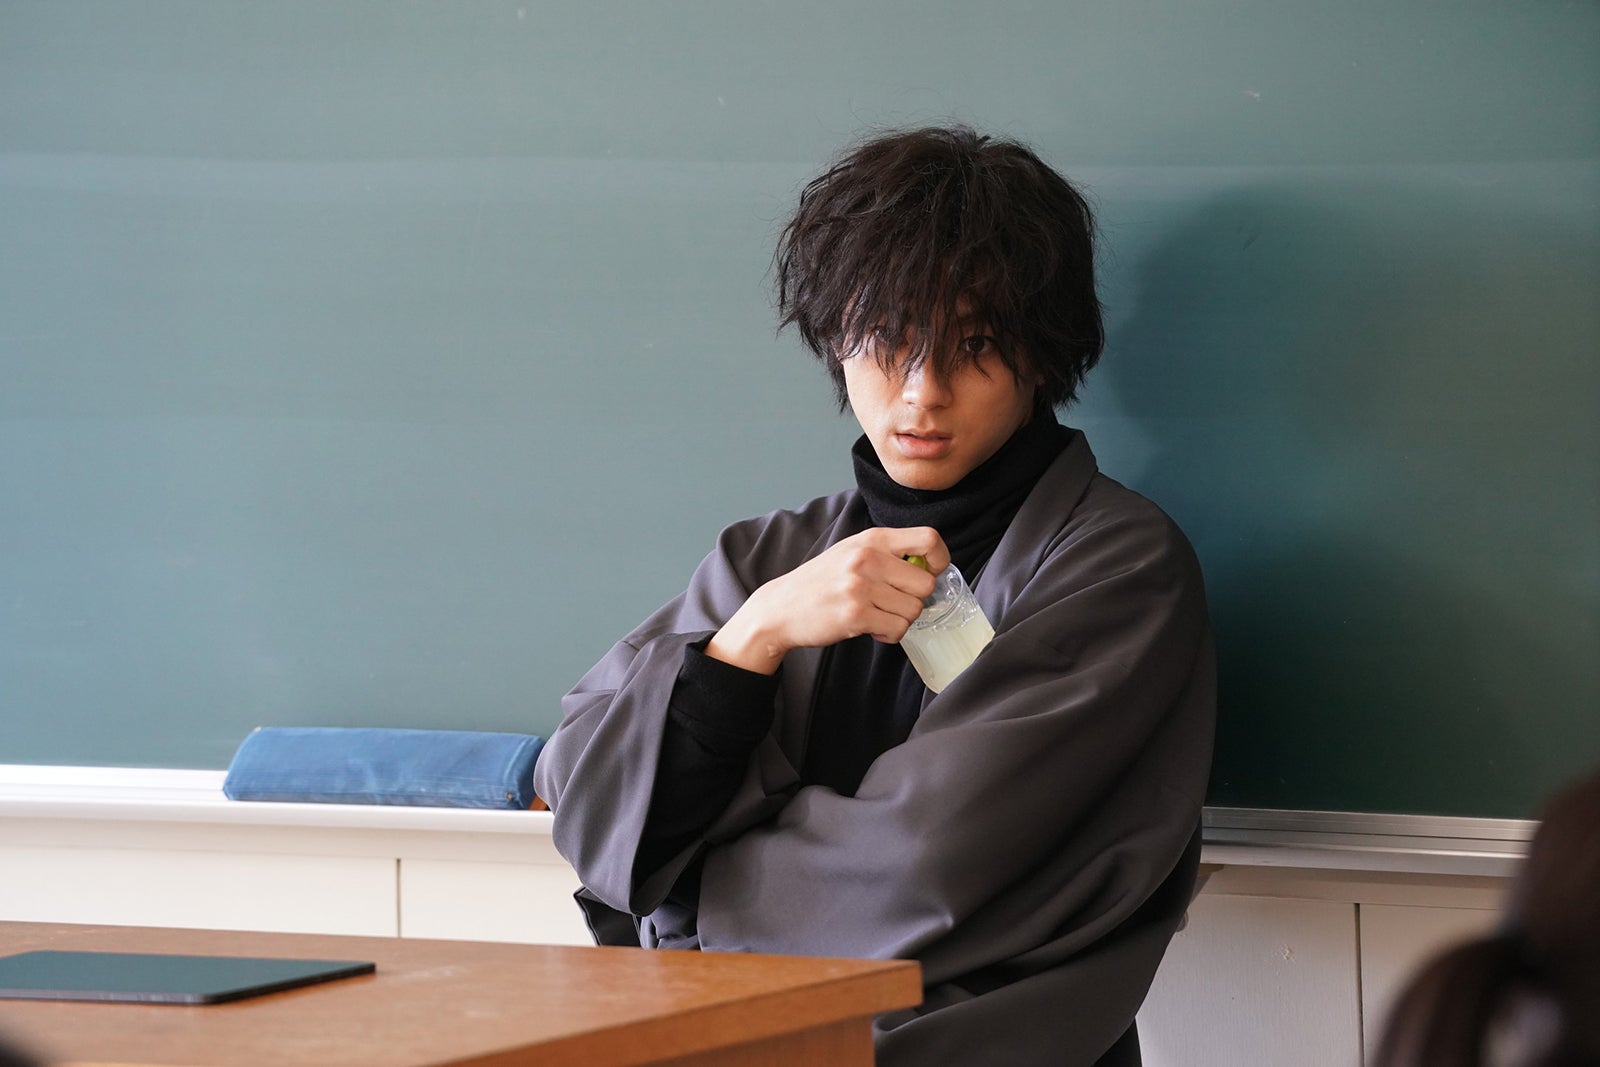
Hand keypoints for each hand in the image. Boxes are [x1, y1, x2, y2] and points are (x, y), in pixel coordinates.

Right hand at [705, 527, 949, 673]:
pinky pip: (897, 629)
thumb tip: (929, 567)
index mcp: (872, 539)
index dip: (939, 559)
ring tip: (880, 617)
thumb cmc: (821, 581)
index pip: (928, 539)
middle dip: (916, 600)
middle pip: (926, 583)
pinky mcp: (856, 615)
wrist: (782, 607)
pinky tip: (874, 630)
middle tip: (895, 604)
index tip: (929, 573)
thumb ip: (887, 553)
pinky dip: (891, 635)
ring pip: (914, 610)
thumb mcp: (852, 551)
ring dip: (901, 620)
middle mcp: (868, 559)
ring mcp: (861, 587)